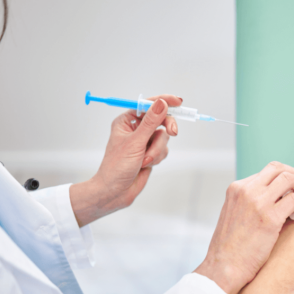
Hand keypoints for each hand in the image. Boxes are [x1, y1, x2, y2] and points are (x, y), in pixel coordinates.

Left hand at [70, 95, 180, 226]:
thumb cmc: (116, 167)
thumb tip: (162, 104)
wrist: (115, 192)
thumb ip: (151, 122)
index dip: (163, 102)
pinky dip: (158, 157)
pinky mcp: (150, 153)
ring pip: (163, 137)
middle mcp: (135, 129)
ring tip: (145, 160)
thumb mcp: (135, 142)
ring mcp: (144, 142)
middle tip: (173, 132)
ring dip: (157, 149)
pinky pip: (164, 149)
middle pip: (160, 120)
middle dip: (166, 128)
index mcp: (126, 122)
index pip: (147, 105)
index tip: (178, 101)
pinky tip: (147, 165)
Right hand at [194, 161, 293, 293]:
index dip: (280, 178)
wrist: (224, 266)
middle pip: (278, 168)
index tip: (288, 187)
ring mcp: (259, 203)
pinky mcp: (271, 219)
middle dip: (293, 174)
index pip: (265, 172)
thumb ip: (246, 201)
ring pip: (288, 179)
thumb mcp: (232, 213)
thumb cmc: (229, 246)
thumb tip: (270, 197)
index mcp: (236, 188)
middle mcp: (247, 191)